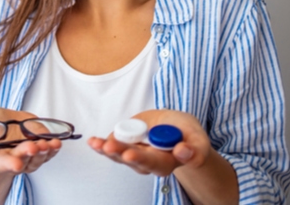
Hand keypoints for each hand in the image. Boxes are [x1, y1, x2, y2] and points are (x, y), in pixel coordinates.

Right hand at [0, 107, 61, 174]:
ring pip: (38, 158)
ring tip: (50, 143)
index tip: (16, 163)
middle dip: (29, 155)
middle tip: (34, 147)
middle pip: (24, 161)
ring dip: (45, 152)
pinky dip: (53, 148)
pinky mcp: (40, 150)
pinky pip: (48, 152)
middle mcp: (13, 160)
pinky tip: (57, 142)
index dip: (10, 164)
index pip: (3, 164)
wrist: (3, 121)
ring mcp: (28, 157)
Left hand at [88, 109, 211, 176]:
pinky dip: (100, 144)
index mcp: (167, 162)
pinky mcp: (123, 144)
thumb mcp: (197, 137)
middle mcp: (147, 162)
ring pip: (118, 155)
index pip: (155, 163)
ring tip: (96, 143)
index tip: (131, 154)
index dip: (143, 159)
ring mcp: (133, 154)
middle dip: (120, 153)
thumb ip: (196, 148)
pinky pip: (110, 146)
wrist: (173, 126)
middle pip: (132, 160)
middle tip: (110, 147)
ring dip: (106, 149)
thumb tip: (183, 152)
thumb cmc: (187, 133)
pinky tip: (92, 141)